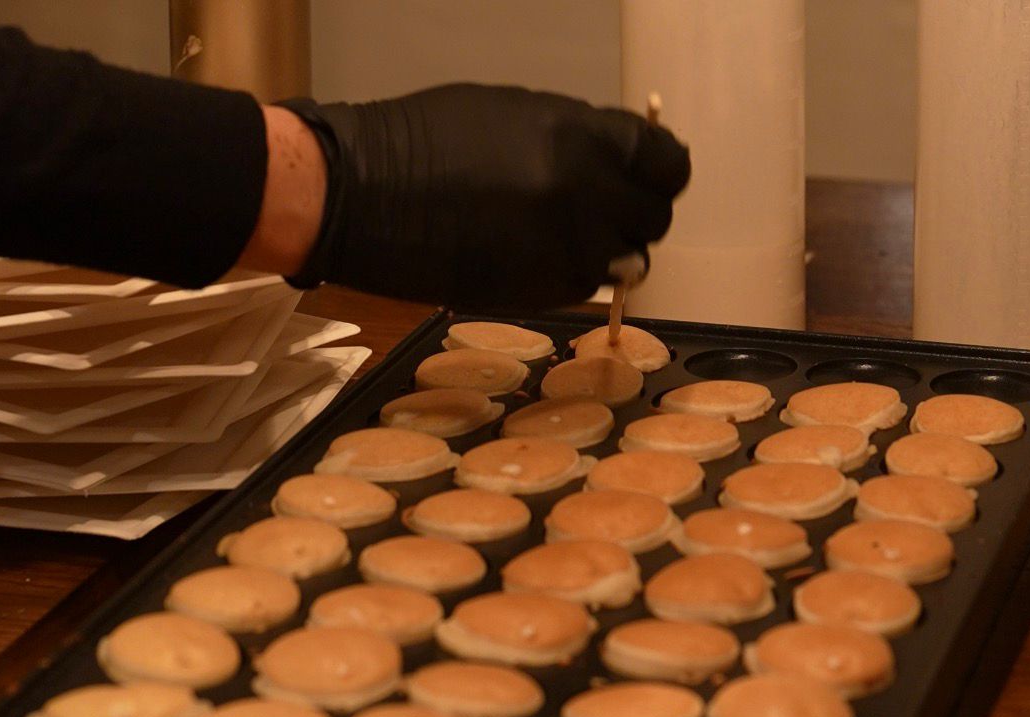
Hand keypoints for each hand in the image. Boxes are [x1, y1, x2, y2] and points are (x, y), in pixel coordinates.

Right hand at [279, 84, 689, 307]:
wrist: (364, 194)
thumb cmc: (427, 139)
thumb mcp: (516, 114)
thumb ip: (578, 140)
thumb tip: (615, 164)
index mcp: (581, 137)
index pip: (665, 162)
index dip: (660, 172)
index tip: (651, 178)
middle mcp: (585, 195)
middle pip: (653, 217)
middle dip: (634, 214)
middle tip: (605, 212)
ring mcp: (564, 249)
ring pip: (624, 260)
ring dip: (604, 251)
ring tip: (562, 236)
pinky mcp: (539, 290)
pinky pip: (583, 287)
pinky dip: (570, 275)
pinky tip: (533, 255)